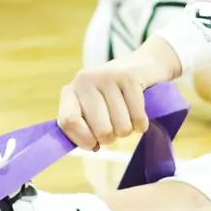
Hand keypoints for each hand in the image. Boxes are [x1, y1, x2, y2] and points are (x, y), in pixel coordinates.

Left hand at [57, 37, 181, 150]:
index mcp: (71, 91)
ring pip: (122, 127)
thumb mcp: (92, 107)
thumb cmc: (112, 96)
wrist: (142, 65)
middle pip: (101, 130)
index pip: (69, 121)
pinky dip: (141, 125)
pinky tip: (139, 116)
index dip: (83, 139)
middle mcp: (86, 80)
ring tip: (127, 117)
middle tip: (114, 128)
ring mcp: (108, 76)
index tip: (94, 144)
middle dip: (111, 138)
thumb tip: (92, 146)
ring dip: (127, 130)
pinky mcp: (130, 77)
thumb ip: (84, 127)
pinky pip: (138, 118)